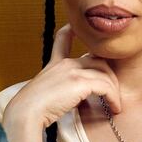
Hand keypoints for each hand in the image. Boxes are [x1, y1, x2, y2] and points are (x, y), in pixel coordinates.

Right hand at [3, 24, 121, 130]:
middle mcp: (65, 63)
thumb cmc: (31, 109)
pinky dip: (114, 98)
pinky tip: (114, 108)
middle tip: (113, 93)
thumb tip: (71, 98)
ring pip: (105, 73)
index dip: (72, 31)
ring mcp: (72, 71)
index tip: (77, 28)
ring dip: (114, 90)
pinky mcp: (80, 82)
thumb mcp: (43, 92)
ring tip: (116, 105)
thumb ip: (58, 89)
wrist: (25, 113)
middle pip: (98, 60)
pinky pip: (106, 87)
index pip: (63, 38)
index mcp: (54, 64)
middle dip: (110, 76)